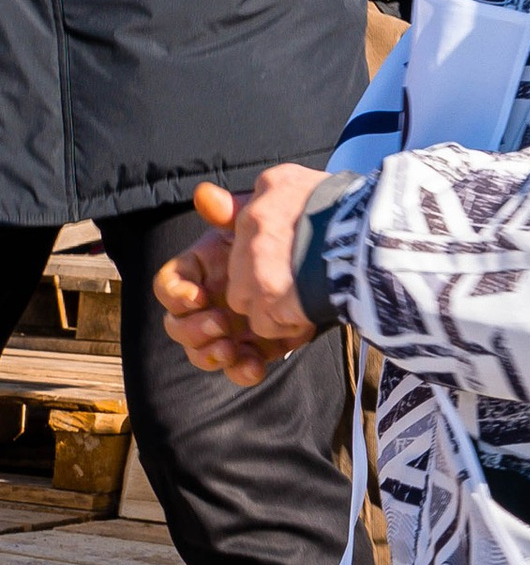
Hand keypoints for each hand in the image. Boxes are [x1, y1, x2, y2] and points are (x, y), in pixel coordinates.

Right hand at [153, 169, 327, 384]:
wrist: (324, 257)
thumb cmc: (282, 235)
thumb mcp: (259, 221)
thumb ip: (232, 211)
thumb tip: (205, 195)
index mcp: (201, 272)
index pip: (169, 286)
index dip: (176, 294)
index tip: (196, 297)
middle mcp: (208, 303)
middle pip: (178, 325)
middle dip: (193, 330)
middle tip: (220, 324)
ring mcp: (229, 329)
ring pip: (201, 351)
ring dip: (210, 354)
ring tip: (231, 349)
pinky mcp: (254, 348)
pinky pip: (237, 367)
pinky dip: (242, 370)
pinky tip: (255, 366)